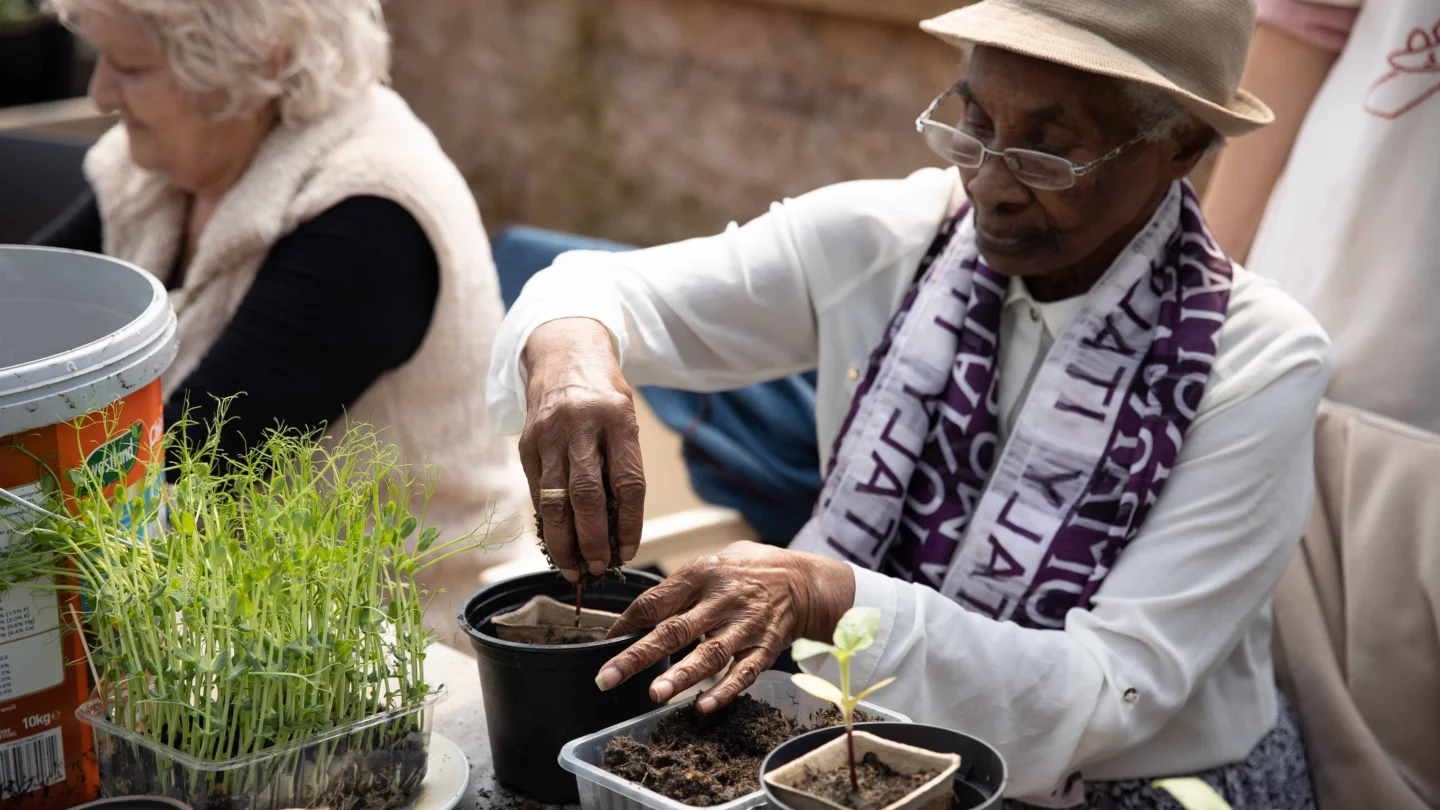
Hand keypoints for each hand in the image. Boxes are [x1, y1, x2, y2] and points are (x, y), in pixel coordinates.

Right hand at [520, 318, 645, 581]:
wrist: (564, 355)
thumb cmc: (604, 397)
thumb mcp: (626, 420)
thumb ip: (622, 465)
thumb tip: (619, 529)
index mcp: (617, 418)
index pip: (627, 482)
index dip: (629, 523)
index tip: (628, 552)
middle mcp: (581, 425)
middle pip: (587, 494)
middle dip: (592, 539)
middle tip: (598, 568)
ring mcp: (549, 434)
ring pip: (555, 499)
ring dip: (564, 540)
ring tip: (573, 568)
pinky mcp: (526, 444)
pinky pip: (538, 491)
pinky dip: (547, 521)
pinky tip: (556, 542)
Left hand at [596, 541, 855, 712]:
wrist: (804, 580)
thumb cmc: (748, 570)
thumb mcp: (712, 562)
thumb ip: (679, 587)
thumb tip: (637, 614)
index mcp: (702, 573)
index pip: (656, 601)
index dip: (627, 623)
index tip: (605, 643)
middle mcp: (722, 599)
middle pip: (675, 630)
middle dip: (638, 656)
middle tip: (608, 677)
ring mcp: (745, 625)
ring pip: (709, 654)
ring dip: (681, 676)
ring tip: (655, 694)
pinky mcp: (765, 647)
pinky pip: (744, 672)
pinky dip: (725, 690)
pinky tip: (705, 706)